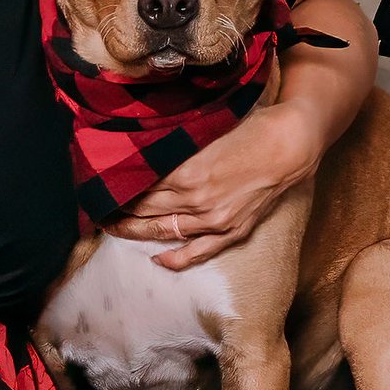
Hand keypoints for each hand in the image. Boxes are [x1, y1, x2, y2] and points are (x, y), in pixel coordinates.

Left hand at [106, 104, 319, 270]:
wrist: (290, 145)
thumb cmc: (249, 130)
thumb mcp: (204, 133)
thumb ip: (175, 149)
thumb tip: (145, 155)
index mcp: (186, 172)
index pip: (140, 188)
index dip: (118, 190)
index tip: (101, 189)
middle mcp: (195, 200)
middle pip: (146, 211)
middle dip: (119, 212)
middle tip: (99, 212)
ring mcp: (214, 219)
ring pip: (165, 231)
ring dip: (137, 232)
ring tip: (116, 230)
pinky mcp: (232, 230)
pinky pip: (198, 251)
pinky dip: (176, 258)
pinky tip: (157, 259)